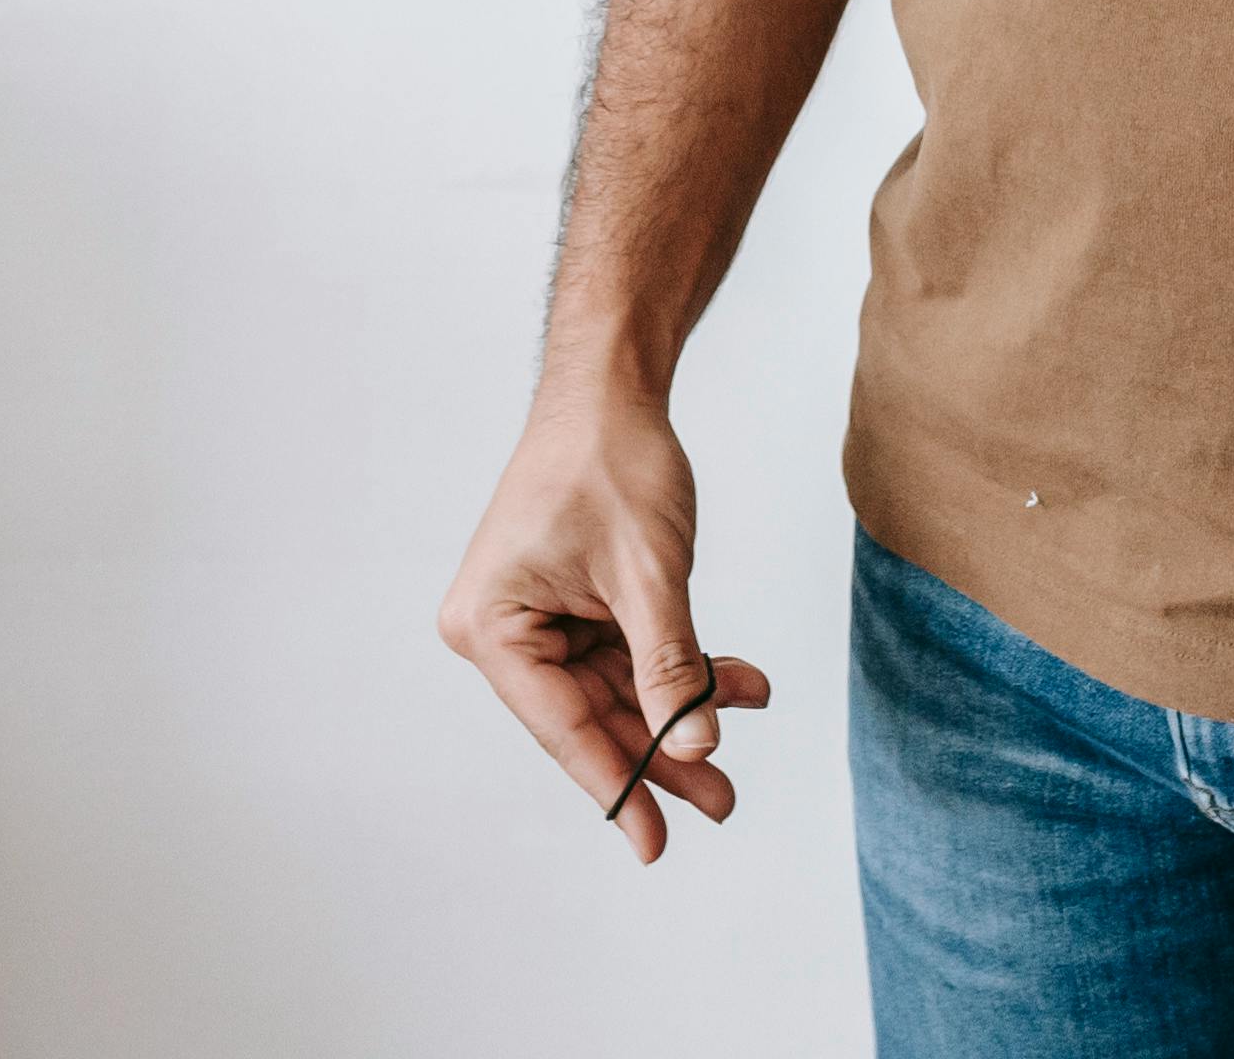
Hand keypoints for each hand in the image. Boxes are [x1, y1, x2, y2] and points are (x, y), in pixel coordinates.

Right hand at [434, 381, 771, 862]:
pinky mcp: (568, 604)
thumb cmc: (610, 461)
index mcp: (493, 625)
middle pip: (590, 715)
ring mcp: (535, 617)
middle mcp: (502, 628)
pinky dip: (677, 665)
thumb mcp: (648, 574)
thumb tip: (696, 744)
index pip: (564, 725)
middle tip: (721, 802)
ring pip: (615, 689)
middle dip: (661, 750)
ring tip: (740, 735)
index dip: (618, 784)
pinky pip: (624, 653)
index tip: (656, 843)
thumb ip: (669, 664)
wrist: (611, 389)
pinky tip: (735, 681)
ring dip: (680, 706)